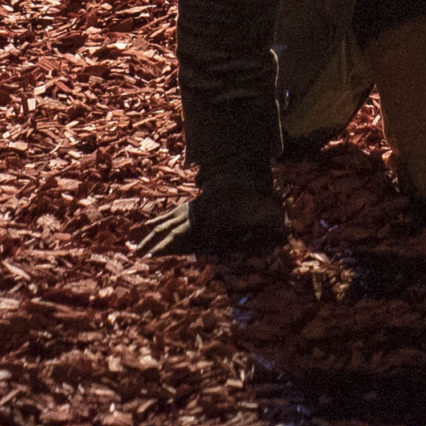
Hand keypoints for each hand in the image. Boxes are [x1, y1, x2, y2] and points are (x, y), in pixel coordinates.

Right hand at [132, 175, 286, 258]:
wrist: (247, 172)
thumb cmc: (257, 196)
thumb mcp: (267, 209)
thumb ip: (277, 221)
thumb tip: (289, 231)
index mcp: (210, 216)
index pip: (185, 231)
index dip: (167, 242)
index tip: (152, 253)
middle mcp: (197, 212)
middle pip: (171, 226)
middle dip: (153, 241)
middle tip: (136, 253)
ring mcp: (194, 208)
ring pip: (168, 220)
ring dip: (152, 233)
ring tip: (136, 245)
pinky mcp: (194, 205)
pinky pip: (173, 214)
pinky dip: (160, 221)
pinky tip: (150, 226)